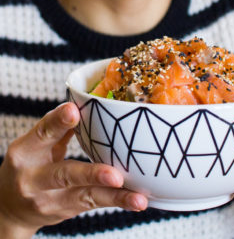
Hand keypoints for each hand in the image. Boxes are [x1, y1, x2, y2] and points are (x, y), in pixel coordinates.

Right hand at [0, 103, 147, 237]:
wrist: (10, 208)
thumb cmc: (29, 167)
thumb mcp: (34, 146)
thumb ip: (58, 129)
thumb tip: (87, 106)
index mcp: (26, 153)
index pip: (43, 134)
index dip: (58, 122)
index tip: (74, 111)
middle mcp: (35, 180)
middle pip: (66, 175)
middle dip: (92, 175)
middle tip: (114, 176)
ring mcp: (51, 200)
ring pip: (86, 197)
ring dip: (115, 197)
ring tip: (138, 199)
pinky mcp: (67, 211)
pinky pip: (95, 205)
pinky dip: (118, 202)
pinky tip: (137, 201)